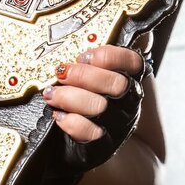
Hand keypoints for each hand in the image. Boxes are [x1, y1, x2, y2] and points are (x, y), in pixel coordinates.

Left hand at [40, 43, 146, 184]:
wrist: (74, 150)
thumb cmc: (77, 105)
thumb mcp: (85, 81)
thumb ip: (88, 61)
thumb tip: (83, 33)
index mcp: (126, 82)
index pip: (134, 63)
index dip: (112, 55)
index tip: (85, 54)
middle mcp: (127, 105)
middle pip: (117, 85)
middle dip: (85, 75)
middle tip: (61, 72)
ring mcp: (116, 128)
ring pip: (101, 108)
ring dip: (71, 97)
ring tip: (51, 94)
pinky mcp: (101, 149)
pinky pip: (91, 135)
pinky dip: (71, 122)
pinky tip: (57, 116)